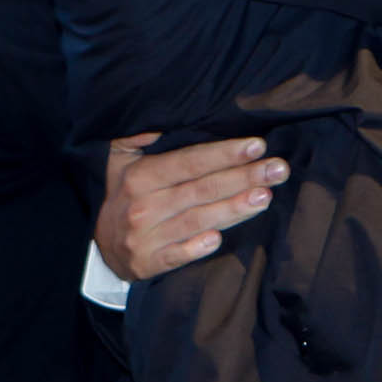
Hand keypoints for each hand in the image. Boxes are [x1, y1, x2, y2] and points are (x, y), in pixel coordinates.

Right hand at [96, 132, 288, 280]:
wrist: (103, 246)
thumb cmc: (125, 193)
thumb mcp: (121, 158)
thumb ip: (140, 135)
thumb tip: (162, 118)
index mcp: (140, 176)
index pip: (189, 162)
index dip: (224, 153)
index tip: (257, 145)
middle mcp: (142, 206)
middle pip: (201, 189)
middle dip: (243, 177)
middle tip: (278, 169)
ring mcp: (145, 237)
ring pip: (196, 220)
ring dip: (233, 209)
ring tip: (266, 196)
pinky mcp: (148, 263)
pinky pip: (175, 256)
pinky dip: (196, 248)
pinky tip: (219, 238)